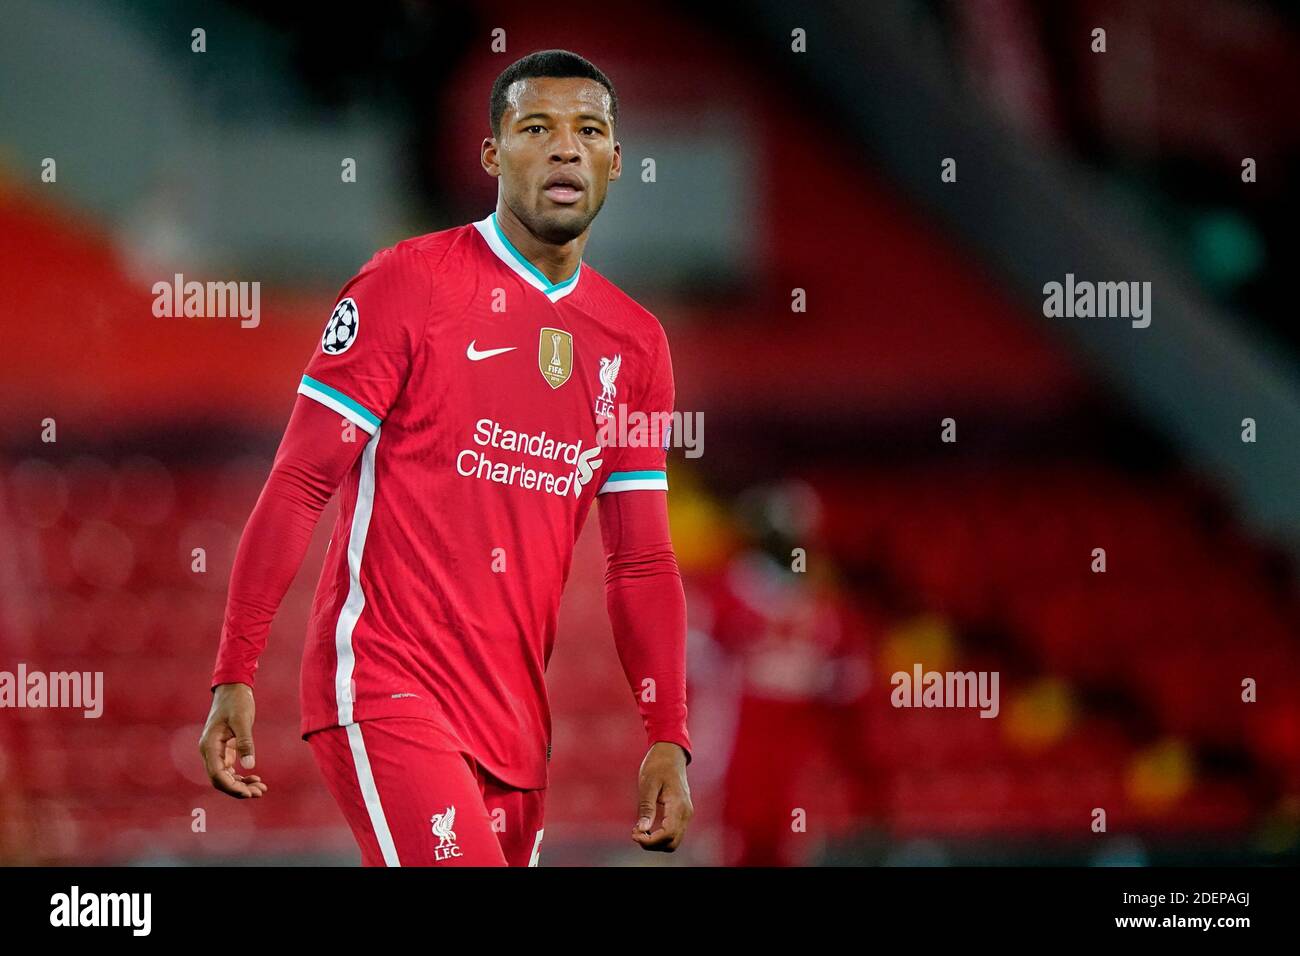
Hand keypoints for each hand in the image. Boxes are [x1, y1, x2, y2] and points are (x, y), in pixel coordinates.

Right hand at [199, 683, 267, 798]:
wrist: (233, 688)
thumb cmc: (237, 702)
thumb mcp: (242, 721)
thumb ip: (245, 743)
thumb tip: (250, 766)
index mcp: (209, 746)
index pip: (218, 775)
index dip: (232, 787)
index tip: (249, 793)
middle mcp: (209, 751)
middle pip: (221, 779)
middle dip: (239, 789)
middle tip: (260, 792)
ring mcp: (216, 751)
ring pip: (226, 776)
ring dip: (241, 784)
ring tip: (261, 789)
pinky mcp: (224, 749)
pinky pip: (230, 769)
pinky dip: (241, 776)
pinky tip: (255, 778)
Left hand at [632, 742, 692, 851]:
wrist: (671, 753)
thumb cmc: (658, 765)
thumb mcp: (648, 784)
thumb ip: (647, 808)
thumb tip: (642, 830)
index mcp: (678, 805)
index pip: (668, 835)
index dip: (650, 840)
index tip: (634, 833)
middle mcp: (686, 813)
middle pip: (672, 843)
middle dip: (652, 844)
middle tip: (635, 833)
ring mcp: (686, 814)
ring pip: (674, 841)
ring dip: (656, 841)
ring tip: (639, 829)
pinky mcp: (682, 813)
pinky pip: (673, 832)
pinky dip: (660, 835)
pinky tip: (646, 826)